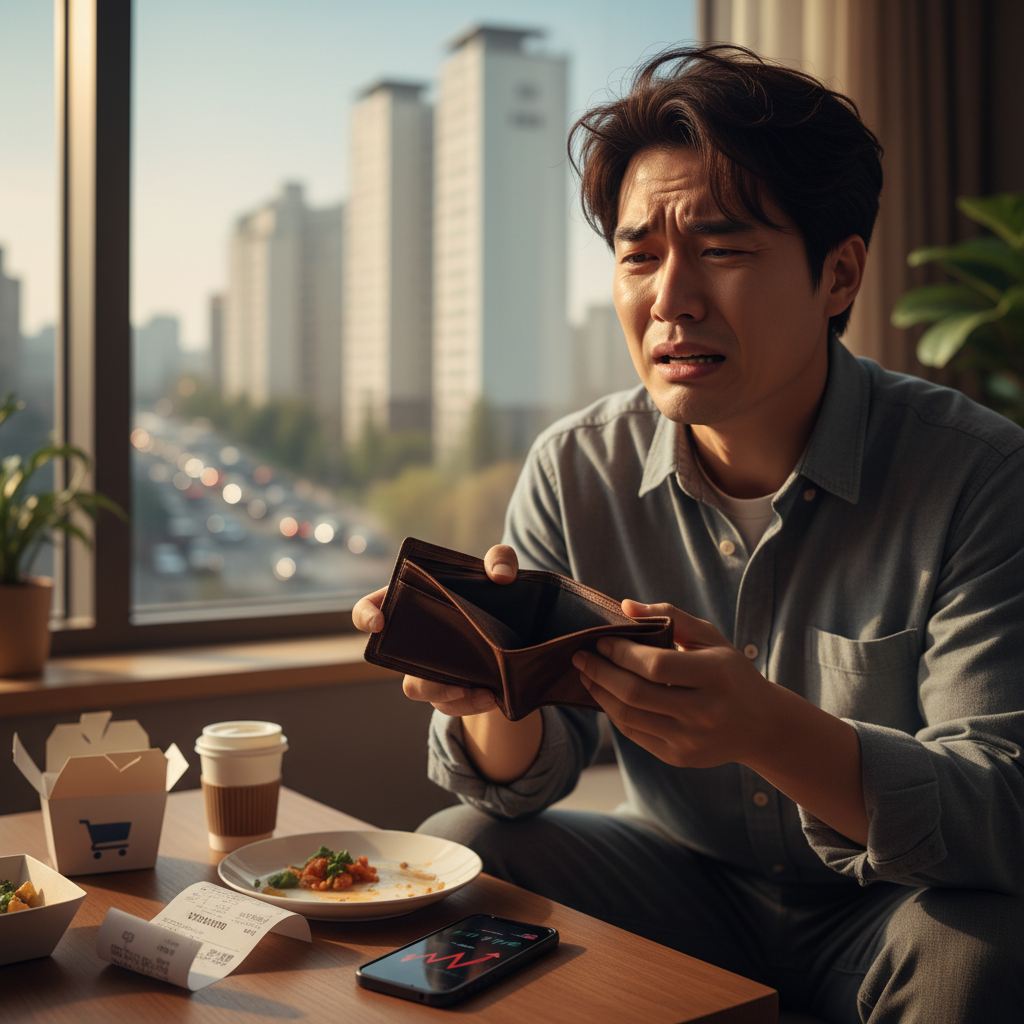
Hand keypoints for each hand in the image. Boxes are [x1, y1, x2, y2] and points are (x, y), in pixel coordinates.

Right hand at [350, 544, 519, 717]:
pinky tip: (493, 696)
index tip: (379, 623)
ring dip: (446, 694)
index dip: (366, 616)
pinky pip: (448, 705)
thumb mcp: (500, 569)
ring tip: (481, 691)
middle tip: (453, 678)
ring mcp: (428, 666)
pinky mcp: (449, 689)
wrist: (517, 629)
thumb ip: (501, 560)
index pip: (370, 608)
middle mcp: (412, 638)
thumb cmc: (493, 591)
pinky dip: (470, 705)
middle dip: (421, 674)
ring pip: (421, 689)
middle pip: (394, 661)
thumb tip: (500, 576)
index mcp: (410, 602)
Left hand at [571, 600, 773, 768]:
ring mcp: (692, 739)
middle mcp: (706, 711)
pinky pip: (634, 734)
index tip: (600, 640)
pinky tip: (606, 695)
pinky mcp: (680, 757)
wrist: (762, 725)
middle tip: (580, 656)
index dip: (621, 652)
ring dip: (600, 693)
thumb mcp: (711, 638)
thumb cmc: (731, 672)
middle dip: (599, 672)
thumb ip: (671, 616)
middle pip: (635, 693)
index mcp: (716, 674)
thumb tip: (625, 606)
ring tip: (587, 674)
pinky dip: (614, 713)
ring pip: (629, 717)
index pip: (655, 665)